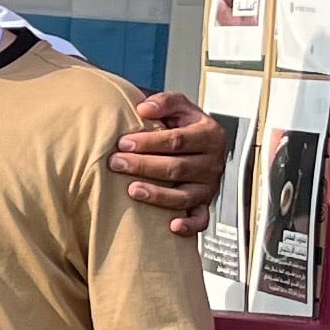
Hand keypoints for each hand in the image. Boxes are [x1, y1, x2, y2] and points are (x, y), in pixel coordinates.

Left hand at [115, 90, 228, 234]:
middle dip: (143, 166)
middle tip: (116, 163)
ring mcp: (210, 187)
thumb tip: (144, 108)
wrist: (200, 143)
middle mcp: (213, 163)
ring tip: (132, 190)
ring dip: (157, 195)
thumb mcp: (180, 106)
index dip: (149, 142)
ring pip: (184, 196)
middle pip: (177, 167)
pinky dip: (189, 226)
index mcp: (210, 135)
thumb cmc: (185, 125)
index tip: (123, 143)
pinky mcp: (205, 204)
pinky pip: (201, 219)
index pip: (177, 140)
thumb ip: (165, 102)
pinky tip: (172, 227)